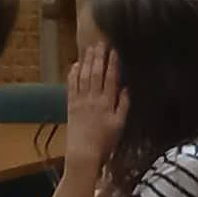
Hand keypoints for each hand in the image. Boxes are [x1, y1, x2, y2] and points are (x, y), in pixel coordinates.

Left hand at [62, 38, 125, 161]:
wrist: (83, 153)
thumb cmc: (105, 142)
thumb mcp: (120, 125)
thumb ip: (124, 105)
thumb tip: (127, 88)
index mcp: (107, 102)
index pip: (111, 78)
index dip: (113, 63)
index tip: (114, 50)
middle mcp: (93, 98)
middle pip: (96, 73)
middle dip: (98, 57)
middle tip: (100, 43)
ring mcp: (80, 101)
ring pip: (83, 76)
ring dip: (86, 61)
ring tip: (89, 49)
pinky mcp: (70, 105)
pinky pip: (71, 85)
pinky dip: (72, 74)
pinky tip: (75, 65)